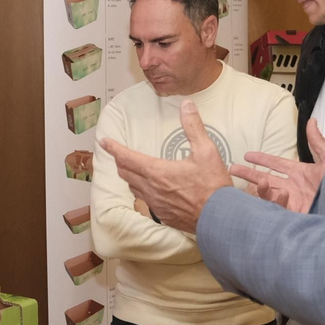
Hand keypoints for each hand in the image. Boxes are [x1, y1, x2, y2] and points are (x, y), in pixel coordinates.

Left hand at [98, 100, 232, 232]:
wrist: (220, 218)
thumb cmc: (213, 185)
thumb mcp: (207, 151)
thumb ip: (194, 127)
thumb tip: (187, 105)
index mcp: (157, 171)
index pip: (126, 157)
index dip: (113, 148)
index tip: (104, 142)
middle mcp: (151, 188)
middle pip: (125, 173)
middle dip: (120, 161)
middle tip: (118, 154)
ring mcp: (155, 204)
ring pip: (133, 188)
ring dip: (129, 177)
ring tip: (132, 170)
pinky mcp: (162, 216)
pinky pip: (145, 201)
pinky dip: (142, 191)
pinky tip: (151, 190)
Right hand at [230, 118, 324, 212]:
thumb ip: (317, 142)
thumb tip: (312, 121)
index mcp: (300, 173)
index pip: (276, 164)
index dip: (262, 159)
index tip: (246, 155)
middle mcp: (293, 187)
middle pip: (265, 178)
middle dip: (249, 174)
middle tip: (232, 169)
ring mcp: (292, 201)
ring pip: (268, 194)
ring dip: (261, 188)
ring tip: (260, 183)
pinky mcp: (293, 216)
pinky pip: (277, 209)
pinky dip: (276, 201)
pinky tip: (283, 194)